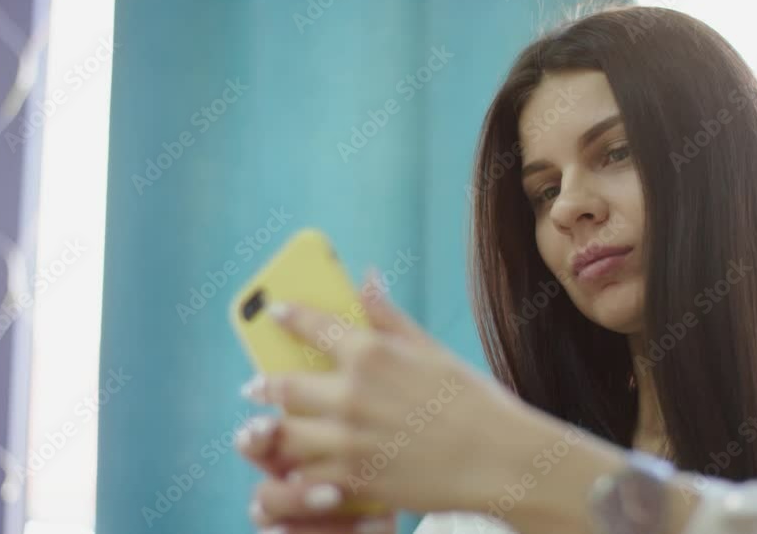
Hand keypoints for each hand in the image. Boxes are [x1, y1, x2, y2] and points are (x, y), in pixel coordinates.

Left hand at [239, 268, 536, 515]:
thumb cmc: (472, 399)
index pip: (311, 324)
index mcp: (371, 353)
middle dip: (265, 383)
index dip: (287, 316)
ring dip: (270, 430)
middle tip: (256, 384)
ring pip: (283, 435)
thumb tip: (367, 278)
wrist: (500, 460)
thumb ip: (388, 315)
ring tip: (265, 428)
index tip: (275, 313)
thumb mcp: (431, 348)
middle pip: (282, 386)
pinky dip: (295, 471)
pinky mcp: (353, 480)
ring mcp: (348, 441)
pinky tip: (295, 466)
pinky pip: (303, 476)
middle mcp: (351, 394)